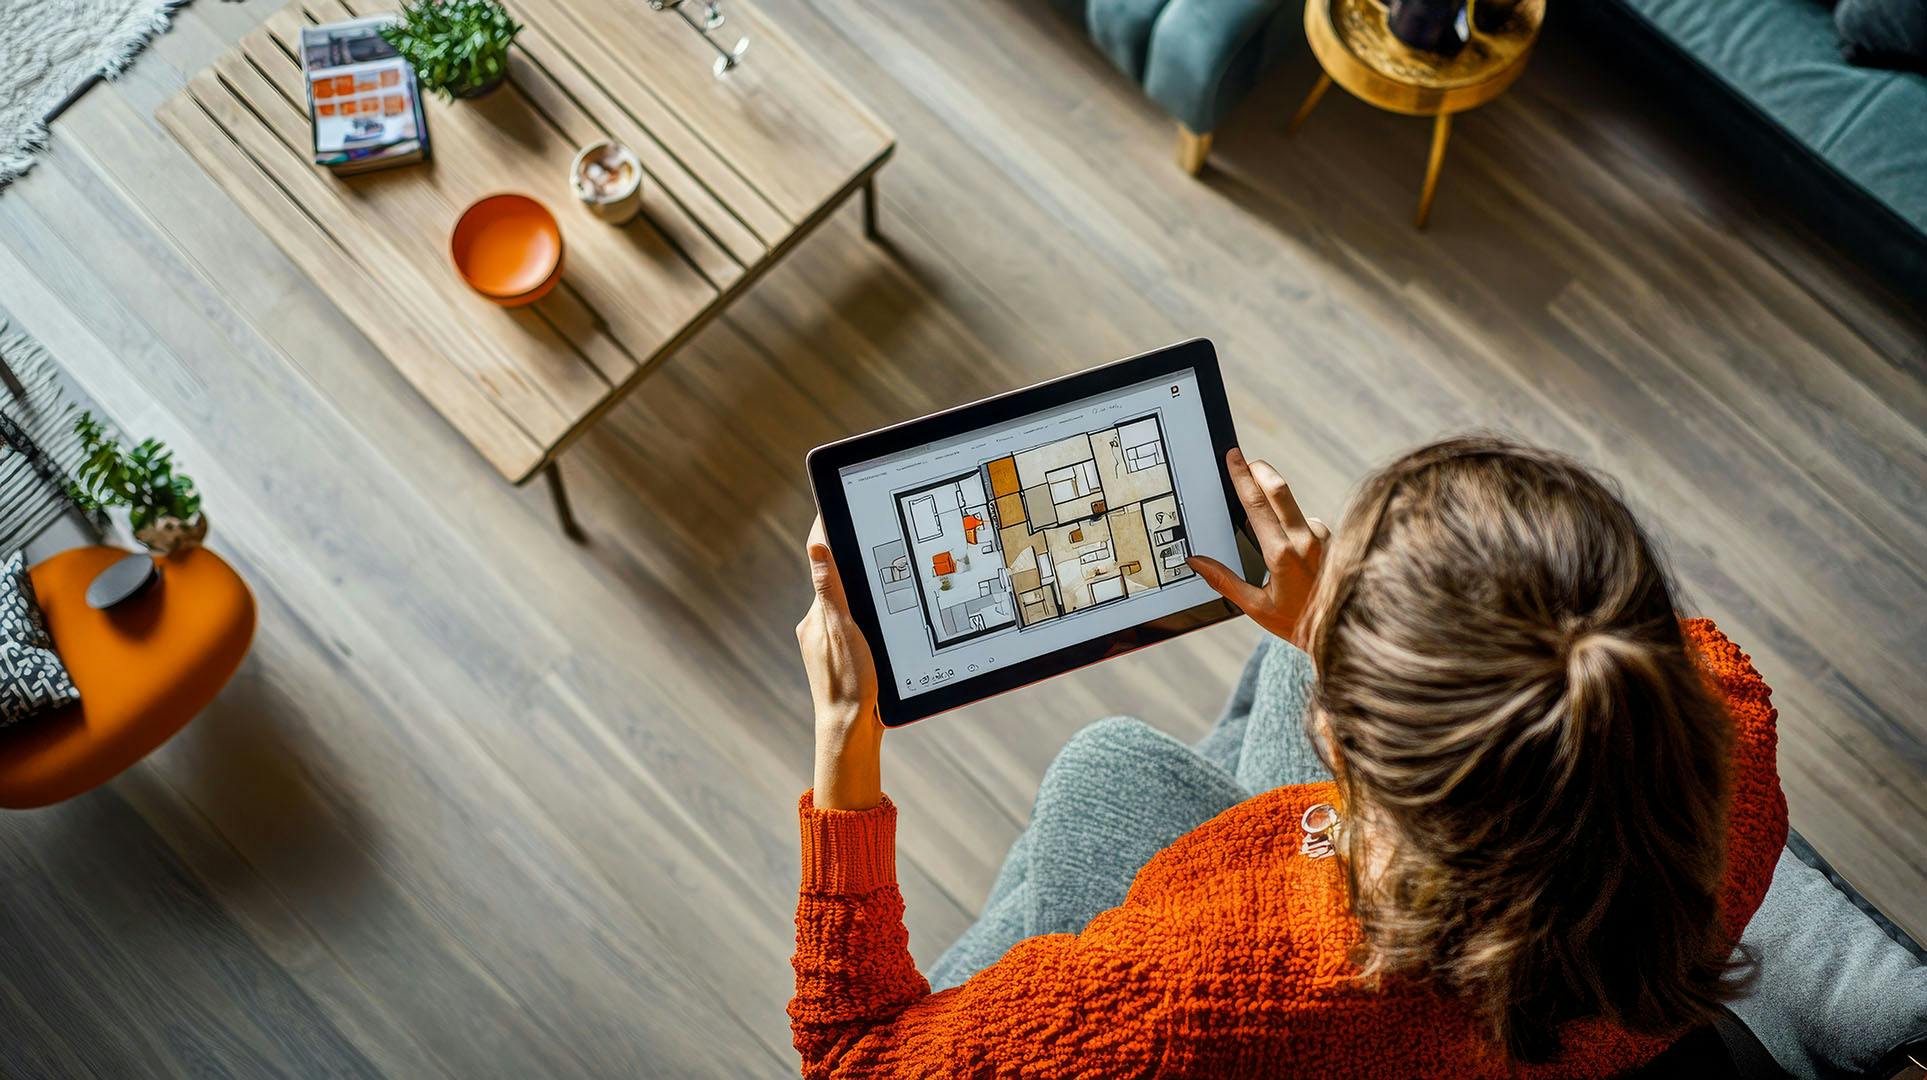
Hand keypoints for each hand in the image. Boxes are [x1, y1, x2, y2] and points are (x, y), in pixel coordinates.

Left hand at [796, 516, 883, 809]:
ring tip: (887, 575)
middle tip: (873, 533)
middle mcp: (819, 625)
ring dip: (864, 592)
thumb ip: (831, 589)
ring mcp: (830, 643)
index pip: (822, 563)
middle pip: (837, 582)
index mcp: (817, 614)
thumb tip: (817, 545)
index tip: (835, 506)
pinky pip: (856, 626)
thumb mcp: (843, 630)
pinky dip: (868, 617)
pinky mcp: (844, 658)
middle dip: (853, 561)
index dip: (830, 534)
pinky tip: (887, 621)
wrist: (850, 731)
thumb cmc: (849, 683)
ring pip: (849, 606)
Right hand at [1187, 448, 1329, 648]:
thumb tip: (1196, 562)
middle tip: (1245, 460)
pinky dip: (1294, 525)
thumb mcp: (1255, 608)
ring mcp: (1322, 538)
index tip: (1234, 457)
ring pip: (1293, 508)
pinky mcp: (1332, 540)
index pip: (1257, 505)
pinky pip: (1306, 522)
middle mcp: (1306, 540)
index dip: (1242, 477)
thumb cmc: (1297, 623)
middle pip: (1280, 490)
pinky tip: (1292, 547)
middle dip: (1260, 470)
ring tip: (1268, 528)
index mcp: (1282, 554)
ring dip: (1277, 504)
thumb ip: (1224, 581)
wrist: (1342, 631)